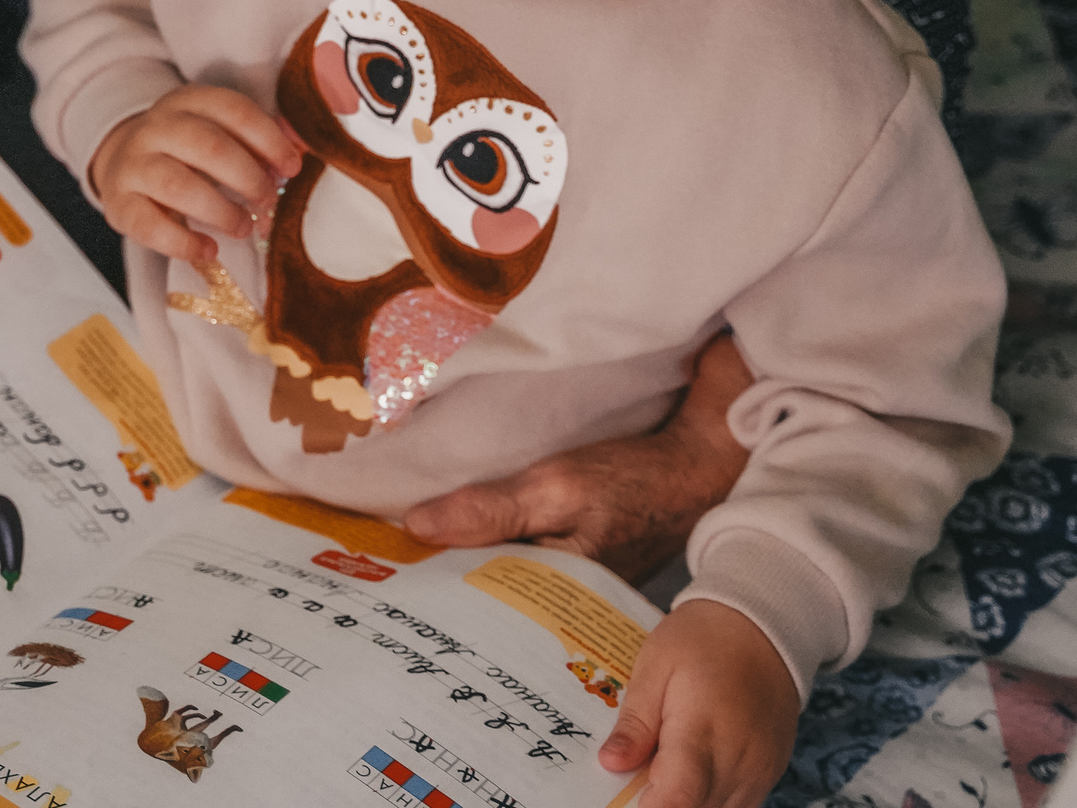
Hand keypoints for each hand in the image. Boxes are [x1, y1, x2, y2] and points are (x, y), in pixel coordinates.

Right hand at [88, 85, 302, 265]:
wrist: (123, 162)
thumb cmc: (185, 152)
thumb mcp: (216, 132)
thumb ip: (254, 143)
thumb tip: (294, 158)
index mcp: (187, 101)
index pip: (233, 110)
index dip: (269, 139)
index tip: (292, 167)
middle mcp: (156, 127)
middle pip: (208, 146)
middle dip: (248, 177)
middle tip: (267, 200)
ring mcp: (133, 164)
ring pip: (178, 185)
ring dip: (221, 211)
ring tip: (243, 226)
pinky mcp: (118, 203)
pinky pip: (149, 225)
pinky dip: (183, 242)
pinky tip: (208, 249)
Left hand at [402, 332, 752, 581]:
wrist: (696, 468)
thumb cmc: (634, 479)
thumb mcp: (558, 484)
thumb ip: (491, 508)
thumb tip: (417, 526)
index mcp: (561, 599)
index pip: (480, 604)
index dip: (431, 589)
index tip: (381, 577)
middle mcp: (564, 609)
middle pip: (488, 605)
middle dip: (441, 591)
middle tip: (380, 577)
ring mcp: (571, 594)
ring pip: (502, 590)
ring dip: (463, 573)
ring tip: (404, 564)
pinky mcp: (574, 574)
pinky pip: (520, 574)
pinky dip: (490, 561)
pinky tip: (455, 550)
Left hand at [597, 601, 799, 807]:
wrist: (764, 628)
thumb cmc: (702, 640)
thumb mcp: (656, 666)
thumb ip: (636, 721)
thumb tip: (610, 764)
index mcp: (702, 732)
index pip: (678, 800)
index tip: (626, 795)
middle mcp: (737, 762)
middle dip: (662, 802)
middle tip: (638, 776)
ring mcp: (758, 773)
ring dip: (687, 800)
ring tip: (664, 767)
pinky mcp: (769, 775)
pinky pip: (735, 803)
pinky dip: (709, 796)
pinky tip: (692, 768)